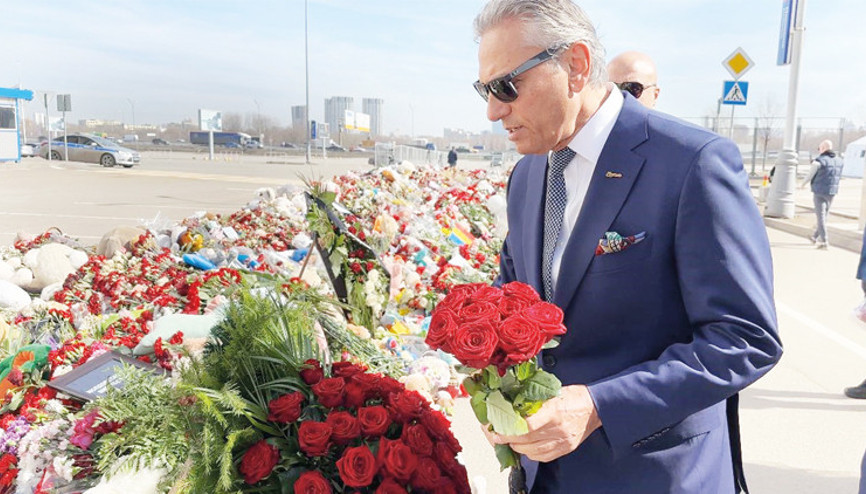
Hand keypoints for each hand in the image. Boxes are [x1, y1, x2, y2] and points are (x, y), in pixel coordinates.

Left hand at [485, 385, 601, 462]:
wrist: (595, 408)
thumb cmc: (573, 397)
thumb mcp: (551, 391)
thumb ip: (531, 399)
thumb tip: (507, 402)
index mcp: (553, 411)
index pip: (525, 426)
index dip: (506, 429)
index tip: (494, 428)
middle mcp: (558, 430)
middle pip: (524, 440)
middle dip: (505, 438)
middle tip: (494, 432)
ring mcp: (561, 442)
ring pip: (529, 451)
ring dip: (515, 445)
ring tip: (507, 437)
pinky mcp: (564, 450)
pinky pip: (540, 457)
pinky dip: (528, 452)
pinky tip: (524, 444)